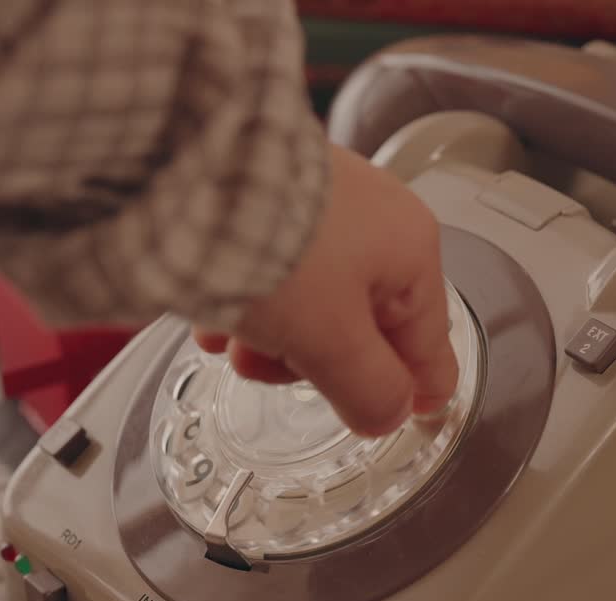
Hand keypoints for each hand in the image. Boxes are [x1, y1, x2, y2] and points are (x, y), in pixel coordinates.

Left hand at [193, 143, 457, 436]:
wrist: (185, 170)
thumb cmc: (270, 241)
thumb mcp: (330, 341)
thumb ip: (369, 391)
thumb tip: (388, 415)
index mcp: (411, 250)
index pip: (430, 345)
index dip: (413, 391)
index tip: (406, 416)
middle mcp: (378, 221)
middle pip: (361, 328)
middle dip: (313, 362)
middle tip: (271, 369)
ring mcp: (326, 205)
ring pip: (312, 303)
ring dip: (271, 336)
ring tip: (230, 336)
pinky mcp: (274, 196)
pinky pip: (275, 269)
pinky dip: (248, 296)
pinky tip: (212, 308)